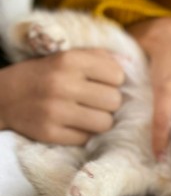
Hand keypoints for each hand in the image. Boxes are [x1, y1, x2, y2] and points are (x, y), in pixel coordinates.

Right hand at [0, 49, 123, 143]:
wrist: (3, 97)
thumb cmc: (44, 75)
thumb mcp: (67, 57)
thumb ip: (99, 57)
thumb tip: (132, 64)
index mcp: (69, 60)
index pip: (117, 75)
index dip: (113, 81)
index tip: (101, 83)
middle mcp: (62, 84)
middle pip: (114, 101)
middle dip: (108, 103)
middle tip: (94, 101)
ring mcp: (55, 110)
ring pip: (105, 123)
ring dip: (99, 120)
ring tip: (86, 114)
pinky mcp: (49, 133)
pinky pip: (86, 138)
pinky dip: (82, 134)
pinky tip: (71, 124)